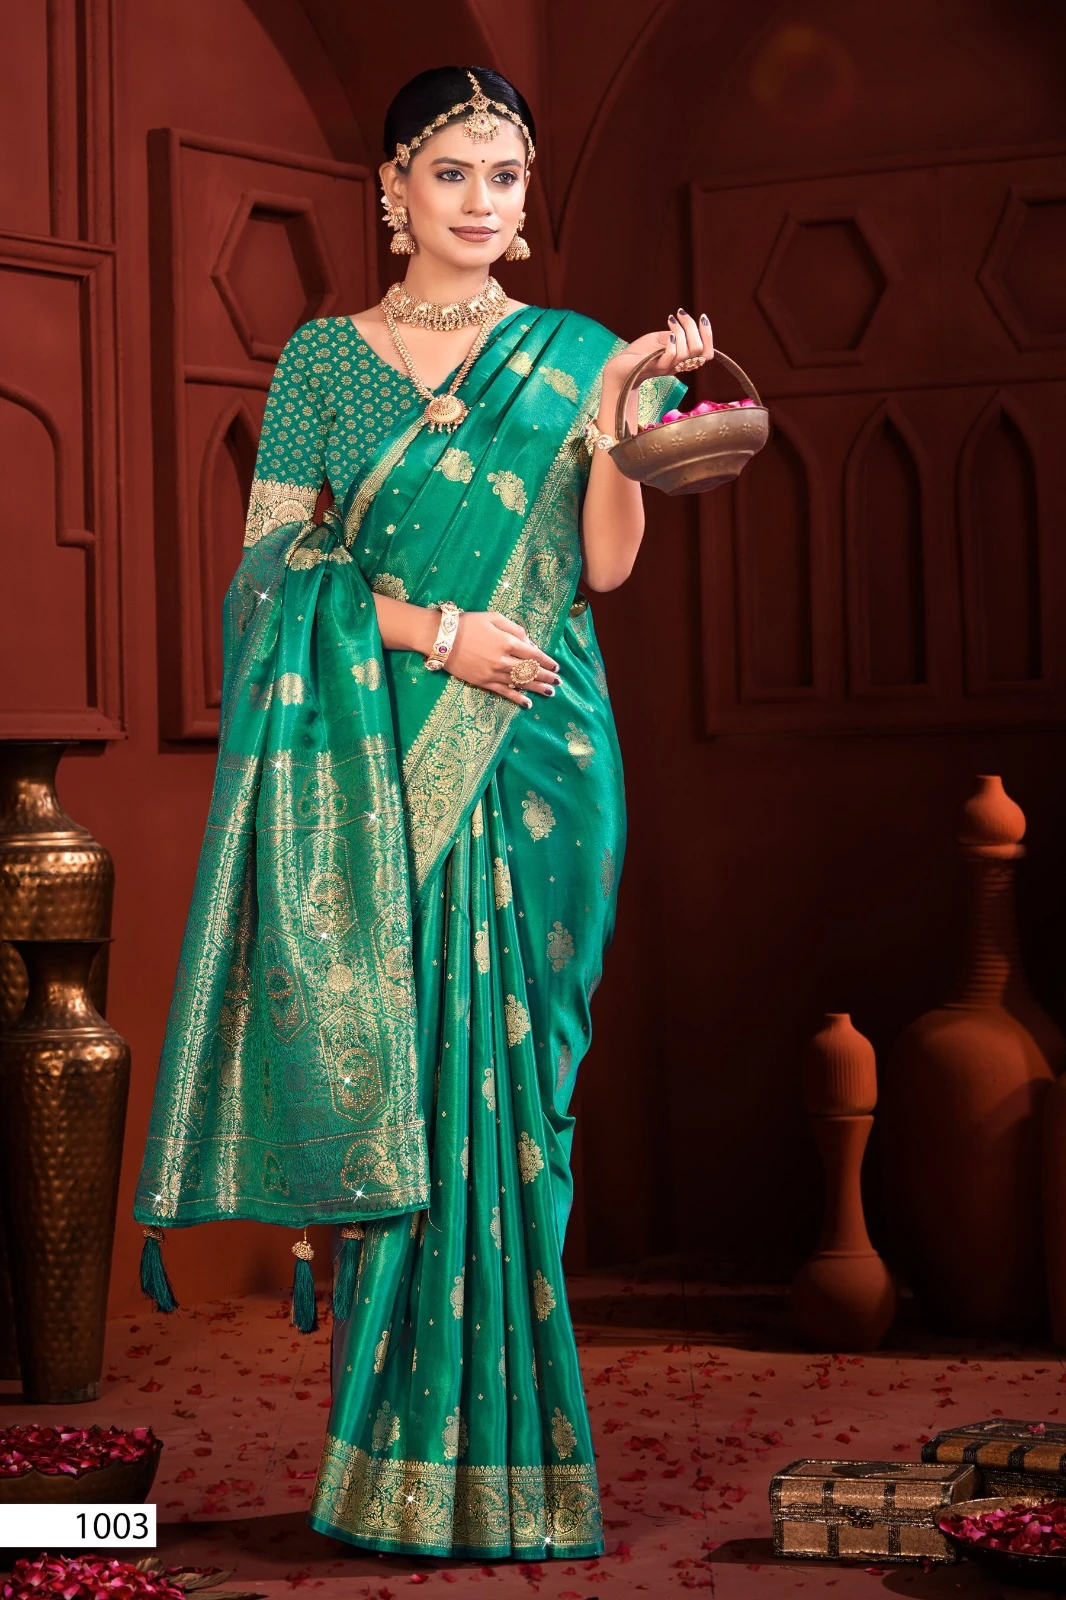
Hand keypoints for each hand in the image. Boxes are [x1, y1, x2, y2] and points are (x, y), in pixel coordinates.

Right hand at [445, 610, 559, 707]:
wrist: (441, 638)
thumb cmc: (468, 623)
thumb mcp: (494, 617)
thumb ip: (515, 628)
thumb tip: (531, 643)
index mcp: (508, 642)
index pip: (533, 654)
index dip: (547, 661)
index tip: (556, 666)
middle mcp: (503, 660)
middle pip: (531, 671)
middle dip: (546, 676)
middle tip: (558, 681)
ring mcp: (493, 673)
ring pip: (521, 683)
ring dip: (538, 688)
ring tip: (550, 692)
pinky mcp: (483, 682)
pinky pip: (504, 692)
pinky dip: (517, 698)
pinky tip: (528, 703)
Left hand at [602, 308, 713, 387]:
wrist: (621, 366)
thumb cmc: (641, 352)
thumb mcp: (663, 340)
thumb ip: (677, 335)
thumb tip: (688, 323)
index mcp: (684, 361)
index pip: (707, 353)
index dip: (709, 335)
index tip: (702, 317)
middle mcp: (679, 367)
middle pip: (700, 350)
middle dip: (693, 328)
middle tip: (680, 315)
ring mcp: (668, 368)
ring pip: (687, 352)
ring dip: (681, 330)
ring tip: (671, 320)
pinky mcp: (656, 367)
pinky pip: (672, 356)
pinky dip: (672, 342)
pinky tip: (667, 334)